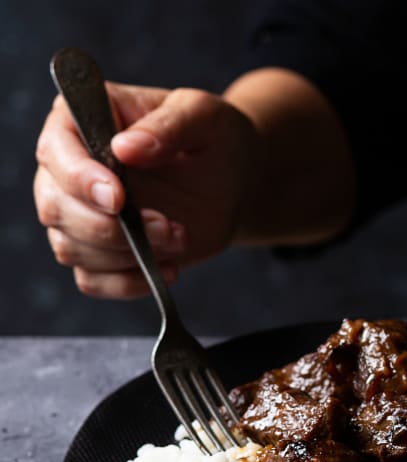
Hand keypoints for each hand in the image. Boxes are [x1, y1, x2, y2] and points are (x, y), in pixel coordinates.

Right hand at [34, 82, 259, 298]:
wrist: (234, 182)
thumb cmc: (214, 139)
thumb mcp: (205, 116)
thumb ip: (170, 125)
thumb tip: (126, 147)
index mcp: (82, 121)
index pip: (56, 152)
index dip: (80, 180)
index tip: (119, 198)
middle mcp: (69, 169)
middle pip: (56, 208)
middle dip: (112, 228)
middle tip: (168, 226)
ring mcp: (81, 214)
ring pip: (72, 249)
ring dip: (127, 255)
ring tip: (180, 238)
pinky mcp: (101, 252)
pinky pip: (92, 280)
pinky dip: (128, 283)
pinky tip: (169, 269)